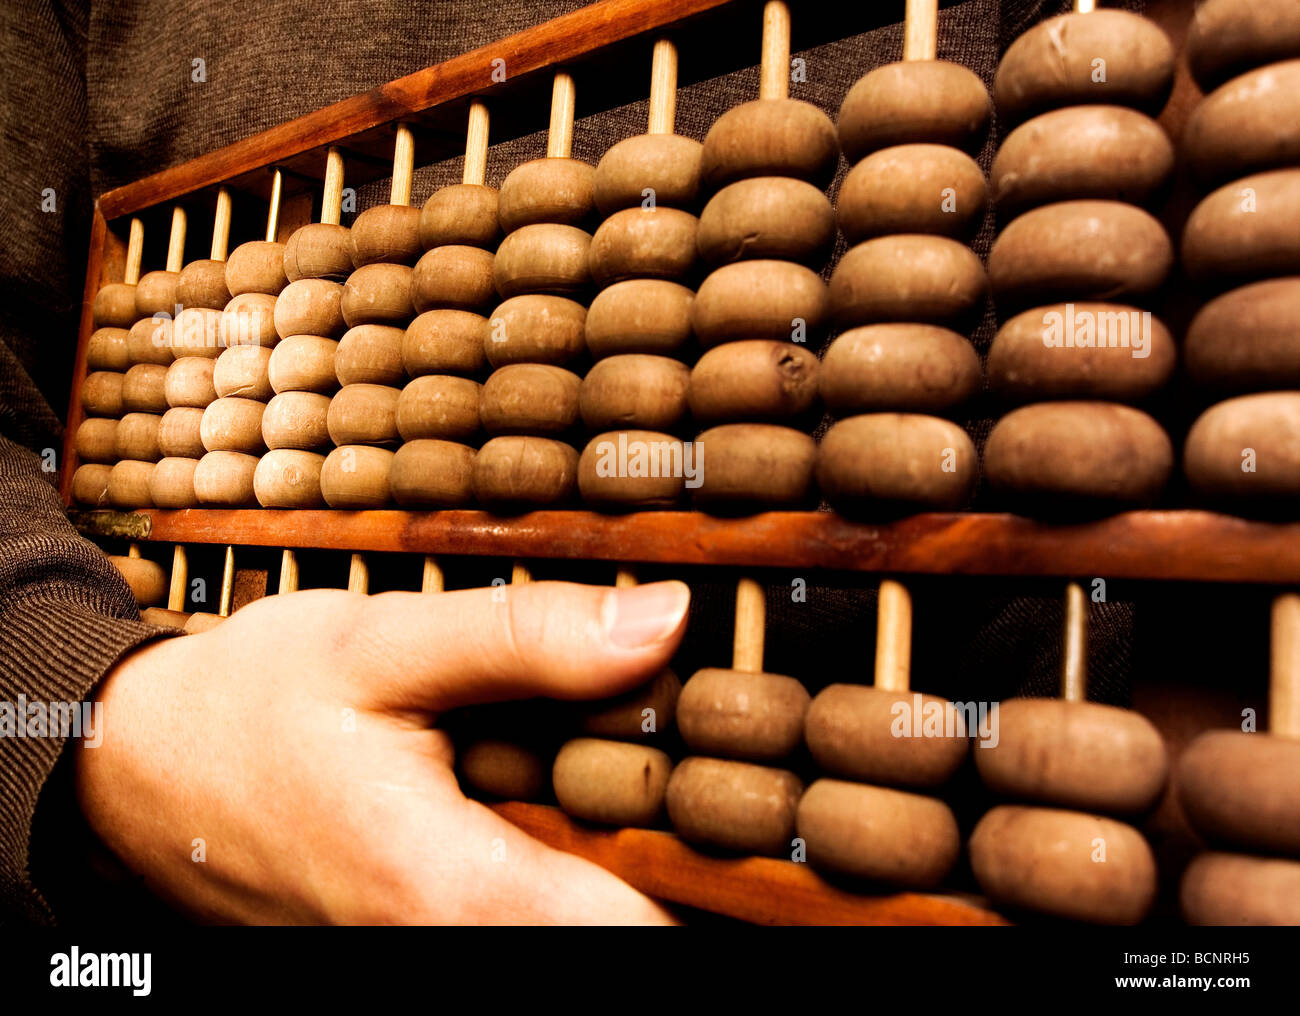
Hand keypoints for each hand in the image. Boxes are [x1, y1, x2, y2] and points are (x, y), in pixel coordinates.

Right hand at [75, 579, 689, 923]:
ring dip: (618, 847)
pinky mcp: (422, 927)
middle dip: (671, 848)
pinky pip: (528, 902)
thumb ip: (525, 638)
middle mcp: (444, 940)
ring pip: (572, 915)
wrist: (137, 769)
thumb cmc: (248, 708)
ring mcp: (430, 942)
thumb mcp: (380, 646)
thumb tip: (666, 621)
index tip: (757, 815)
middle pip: (614, 923)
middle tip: (704, 756)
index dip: (710, 881)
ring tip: (633, 756)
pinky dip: (563, 850)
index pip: (630, 933)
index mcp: (446, 888)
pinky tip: (560, 776)